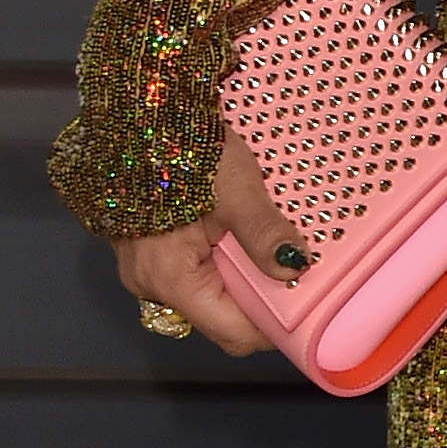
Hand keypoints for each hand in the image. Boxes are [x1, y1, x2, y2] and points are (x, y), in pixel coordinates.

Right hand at [116, 132, 315, 358]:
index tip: (308, 301)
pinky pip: (192, 270)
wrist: (138, 113)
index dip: (275, 326)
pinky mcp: (147, 249)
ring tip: (268, 245)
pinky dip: (220, 260)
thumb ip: (265, 234)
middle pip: (222, 317)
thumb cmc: (183, 148)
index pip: (234, 334)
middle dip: (261, 298)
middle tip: (293, 266)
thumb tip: (297, 270)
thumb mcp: (235, 190)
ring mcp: (146, 268)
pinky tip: (237, 232)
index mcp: (171, 280)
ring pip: (208, 293)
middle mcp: (152, 285)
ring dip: (242, 277)